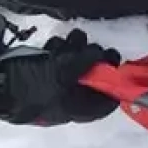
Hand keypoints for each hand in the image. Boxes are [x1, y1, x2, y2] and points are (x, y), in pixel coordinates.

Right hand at [0, 30, 120, 125]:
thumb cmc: (29, 82)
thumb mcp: (63, 71)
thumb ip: (87, 62)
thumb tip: (105, 55)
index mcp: (74, 109)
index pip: (105, 103)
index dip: (115, 84)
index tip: (118, 64)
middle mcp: (65, 101)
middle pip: (90, 80)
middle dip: (93, 59)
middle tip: (92, 44)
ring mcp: (50, 88)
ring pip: (73, 67)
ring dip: (75, 50)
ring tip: (71, 38)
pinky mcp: (37, 76)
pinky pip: (55, 63)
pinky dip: (58, 51)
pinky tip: (53, 44)